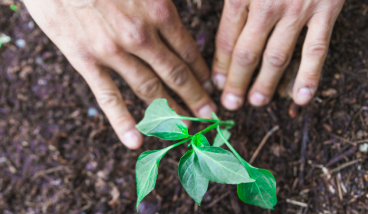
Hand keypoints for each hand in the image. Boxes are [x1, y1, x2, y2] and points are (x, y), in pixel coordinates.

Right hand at [23, 0, 216, 148]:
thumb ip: (162, 4)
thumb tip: (178, 17)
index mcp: (159, 11)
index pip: (188, 51)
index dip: (202, 72)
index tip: (210, 87)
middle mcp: (141, 36)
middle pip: (175, 74)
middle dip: (195, 97)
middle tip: (209, 116)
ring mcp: (114, 51)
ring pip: (149, 88)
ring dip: (170, 111)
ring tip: (185, 128)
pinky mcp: (86, 60)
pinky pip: (108, 95)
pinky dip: (122, 120)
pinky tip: (136, 141)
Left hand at [212, 0, 343, 109]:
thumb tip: (214, 16)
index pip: (227, 39)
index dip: (220, 65)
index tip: (216, 84)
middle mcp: (267, 5)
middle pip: (247, 53)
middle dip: (236, 82)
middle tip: (230, 104)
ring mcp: (298, 10)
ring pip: (277, 57)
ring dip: (265, 84)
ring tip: (255, 103)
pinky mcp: (326, 12)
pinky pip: (316, 50)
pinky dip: (309, 76)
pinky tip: (301, 98)